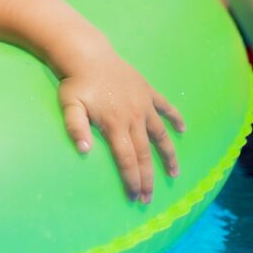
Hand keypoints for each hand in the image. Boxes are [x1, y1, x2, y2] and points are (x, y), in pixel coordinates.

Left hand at [58, 55, 185, 203]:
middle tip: (149, 198)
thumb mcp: (69, 105)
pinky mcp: (147, 91)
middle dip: (147, 178)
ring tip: (174, 174)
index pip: (126, 159)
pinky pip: (165, 107)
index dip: (132, 179)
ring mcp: (143, 104)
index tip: (135, 197)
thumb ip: (75, 127)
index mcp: (115, 124)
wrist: (87, 54)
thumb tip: (84, 151)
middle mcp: (134, 117)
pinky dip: (175, 118)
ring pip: (160, 135)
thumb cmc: (75, 82)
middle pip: (144, 153)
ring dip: (168, 155)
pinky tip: (182, 129)